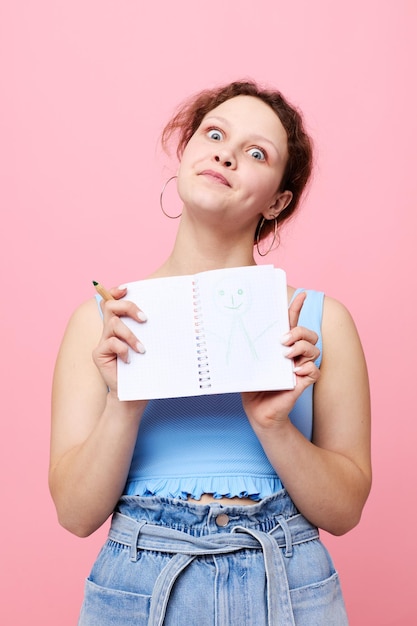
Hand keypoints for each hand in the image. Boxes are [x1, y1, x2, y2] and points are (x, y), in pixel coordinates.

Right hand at [92, 286, 146, 394]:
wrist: (133, 393)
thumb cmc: (143, 368)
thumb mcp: (149, 345)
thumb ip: (149, 330)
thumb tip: (167, 312)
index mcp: (121, 325)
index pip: (112, 301)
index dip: (116, 292)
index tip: (127, 289)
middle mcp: (109, 331)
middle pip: (111, 306)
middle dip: (129, 307)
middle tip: (144, 319)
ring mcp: (103, 342)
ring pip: (113, 324)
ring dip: (131, 335)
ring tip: (142, 349)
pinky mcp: (99, 354)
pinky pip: (110, 343)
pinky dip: (123, 350)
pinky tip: (130, 360)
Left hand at [241, 291, 319, 430]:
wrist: (257, 410)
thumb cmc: (252, 385)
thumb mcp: (247, 361)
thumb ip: (245, 347)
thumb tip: (229, 329)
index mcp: (281, 345)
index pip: (292, 322)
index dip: (297, 307)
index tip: (301, 295)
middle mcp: (293, 354)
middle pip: (309, 333)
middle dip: (299, 332)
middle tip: (283, 341)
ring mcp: (300, 367)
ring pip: (314, 349)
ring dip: (301, 348)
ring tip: (286, 357)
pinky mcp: (303, 382)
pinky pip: (315, 370)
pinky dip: (307, 368)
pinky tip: (295, 371)